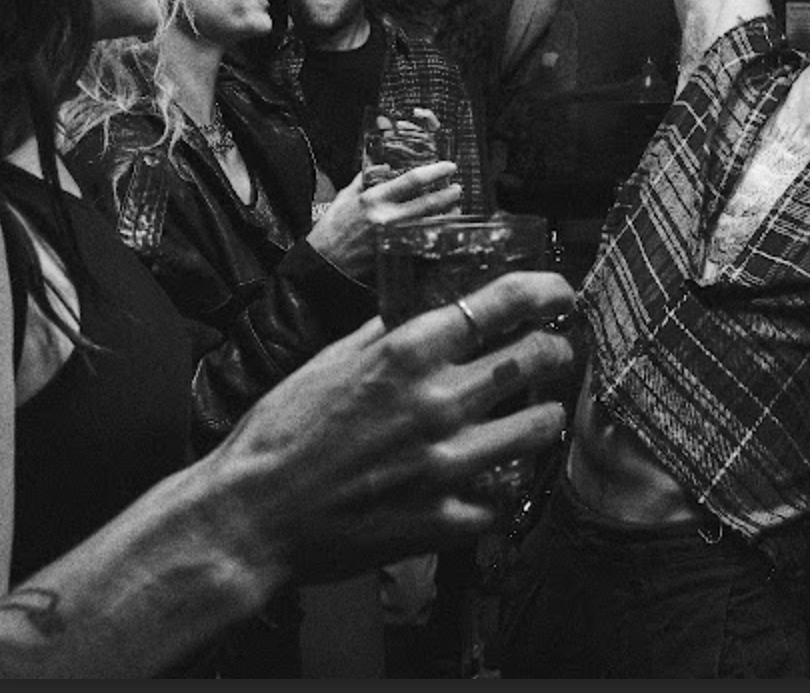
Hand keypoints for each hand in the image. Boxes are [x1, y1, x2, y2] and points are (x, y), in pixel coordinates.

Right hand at [200, 271, 575, 586]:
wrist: (250, 517)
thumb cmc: (280, 434)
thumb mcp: (330, 360)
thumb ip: (385, 333)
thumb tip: (420, 310)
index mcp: (408, 354)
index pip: (504, 302)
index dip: (546, 292)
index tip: (559, 295)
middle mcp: (437, 402)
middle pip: (538, 359)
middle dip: (558, 352)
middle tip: (555, 355)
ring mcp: (446, 463)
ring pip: (540, 428)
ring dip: (545, 416)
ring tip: (537, 416)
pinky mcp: (445, 519)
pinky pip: (505, 497)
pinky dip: (506, 485)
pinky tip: (497, 477)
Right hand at [306, 162, 462, 281]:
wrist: (324, 261)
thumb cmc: (333, 227)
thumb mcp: (345, 196)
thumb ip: (365, 179)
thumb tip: (383, 165)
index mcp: (373, 199)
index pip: (411, 180)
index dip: (435, 172)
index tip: (449, 167)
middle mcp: (385, 218)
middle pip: (427, 204)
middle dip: (448, 195)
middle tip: (458, 189)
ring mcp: (392, 238)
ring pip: (430, 225)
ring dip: (446, 216)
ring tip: (455, 208)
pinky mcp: (395, 255)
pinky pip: (422, 245)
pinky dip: (435, 237)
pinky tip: (443, 231)